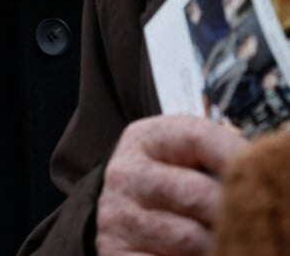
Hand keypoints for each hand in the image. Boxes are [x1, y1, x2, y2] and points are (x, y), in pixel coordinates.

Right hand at [96, 114, 245, 255]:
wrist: (122, 215)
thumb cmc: (163, 183)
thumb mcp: (179, 157)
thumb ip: (211, 155)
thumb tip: (256, 169)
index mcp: (143, 139)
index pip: (197, 136)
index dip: (235, 154)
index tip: (263, 171)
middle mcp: (125, 174)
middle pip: (197, 192)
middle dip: (232, 210)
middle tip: (253, 219)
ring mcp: (118, 216)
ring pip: (189, 238)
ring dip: (215, 243)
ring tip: (227, 240)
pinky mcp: (116, 253)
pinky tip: (200, 255)